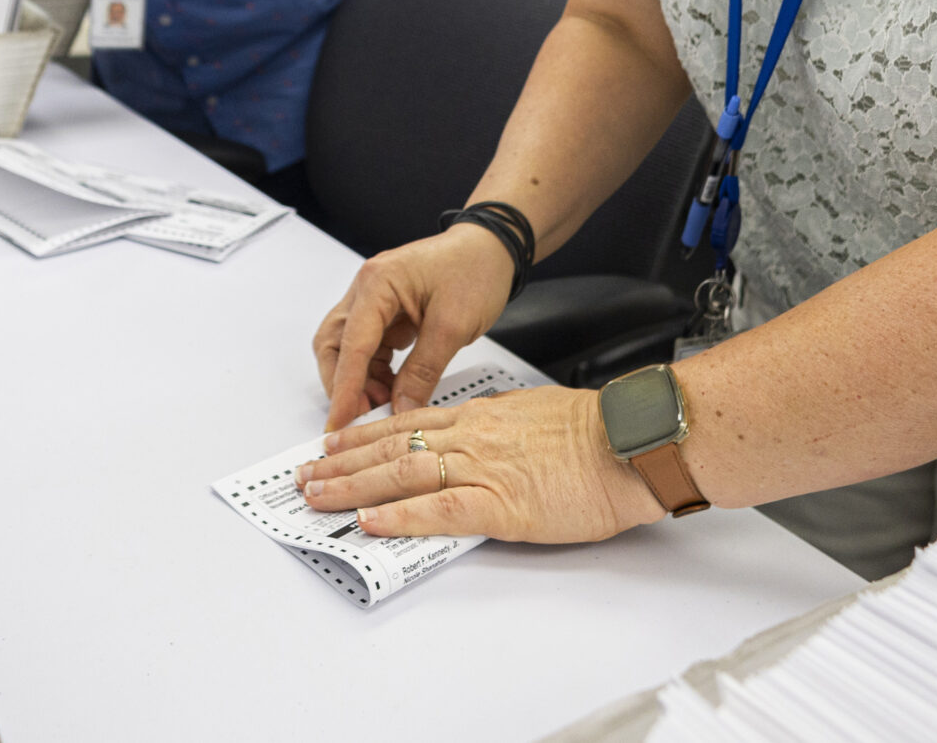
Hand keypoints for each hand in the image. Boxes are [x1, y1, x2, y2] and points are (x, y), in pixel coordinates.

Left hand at [292, 386, 663, 543]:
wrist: (632, 442)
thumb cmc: (597, 432)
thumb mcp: (536, 413)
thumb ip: (500, 424)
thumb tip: (479, 435)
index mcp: (481, 416)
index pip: (407, 424)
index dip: (363, 436)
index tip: (333, 445)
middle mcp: (471, 436)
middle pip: (391, 448)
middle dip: (342, 464)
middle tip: (305, 476)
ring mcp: (483, 468)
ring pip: (402, 475)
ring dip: (352, 488)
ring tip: (317, 497)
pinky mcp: (501, 504)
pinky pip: (439, 510)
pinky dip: (400, 516)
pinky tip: (369, 522)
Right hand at [313, 226, 515, 431]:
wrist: (494, 248)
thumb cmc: (476, 269)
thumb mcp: (453, 325)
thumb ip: (423, 370)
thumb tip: (400, 408)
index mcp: (378, 283)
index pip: (351, 345)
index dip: (344, 389)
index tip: (338, 422)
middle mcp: (368, 289)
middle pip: (334, 344)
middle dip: (342, 384)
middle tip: (360, 416)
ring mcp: (375, 300)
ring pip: (348, 349)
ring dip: (359, 380)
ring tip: (383, 404)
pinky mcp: (387, 312)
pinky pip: (370, 348)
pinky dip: (375, 373)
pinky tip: (392, 389)